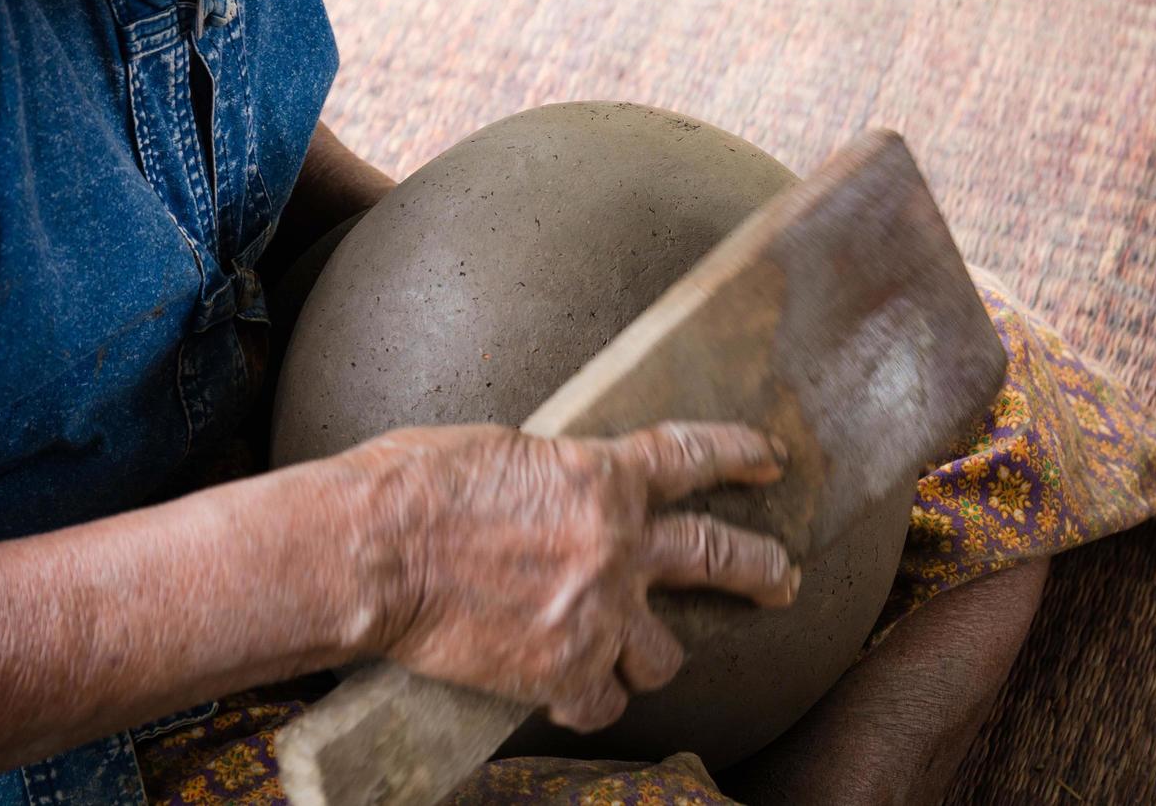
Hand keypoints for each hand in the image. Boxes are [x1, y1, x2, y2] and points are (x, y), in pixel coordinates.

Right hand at [346, 422, 798, 731]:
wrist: (374, 551)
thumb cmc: (417, 485)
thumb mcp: (502, 450)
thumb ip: (556, 472)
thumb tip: (563, 487)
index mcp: (605, 477)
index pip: (694, 456)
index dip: (740, 456)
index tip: (769, 461)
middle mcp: (619, 546)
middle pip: (719, 556)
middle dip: (761, 569)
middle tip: (781, 578)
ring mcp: (597, 613)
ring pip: (666, 654)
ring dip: (653, 655)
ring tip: (637, 658)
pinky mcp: (562, 670)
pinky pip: (602, 705)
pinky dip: (589, 701)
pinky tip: (572, 695)